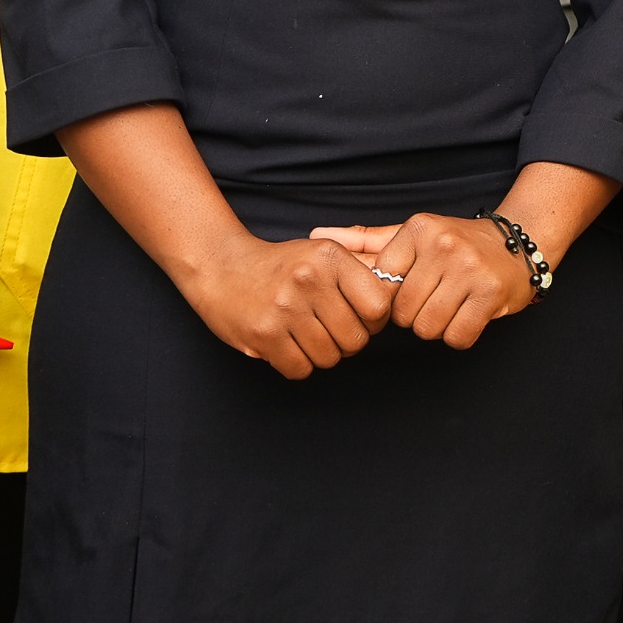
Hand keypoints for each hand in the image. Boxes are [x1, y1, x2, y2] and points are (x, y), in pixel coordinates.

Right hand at [180, 233, 398, 378]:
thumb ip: (360, 272)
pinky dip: (299, 364)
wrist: (222, 266)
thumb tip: (400, 295)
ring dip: (322, 355)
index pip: (379, 306)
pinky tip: (289, 345)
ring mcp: (285, 307)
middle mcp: (310, 279)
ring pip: (329, 358)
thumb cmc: (282, 265)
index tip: (361, 319)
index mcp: (330, 257)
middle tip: (331, 331)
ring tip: (307, 335)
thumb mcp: (322, 253)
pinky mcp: (264, 333)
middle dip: (348, 343)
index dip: (375, 322)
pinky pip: (301, 369)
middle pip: (356, 340)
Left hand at [314, 215, 534, 348]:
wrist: (517, 245)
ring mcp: (469, 269)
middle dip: (415, 315)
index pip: (382, 284)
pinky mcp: (490, 293)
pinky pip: (457, 336)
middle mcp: (443, 245)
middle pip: (404, 312)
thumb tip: (315, 233)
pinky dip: (459, 335)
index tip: (412, 288)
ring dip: (437, 326)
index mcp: (419, 229)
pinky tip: (467, 315)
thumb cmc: (456, 244)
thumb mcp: (411, 235)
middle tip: (434, 298)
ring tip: (450, 305)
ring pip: (428, 327)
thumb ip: (365, 240)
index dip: (393, 298)